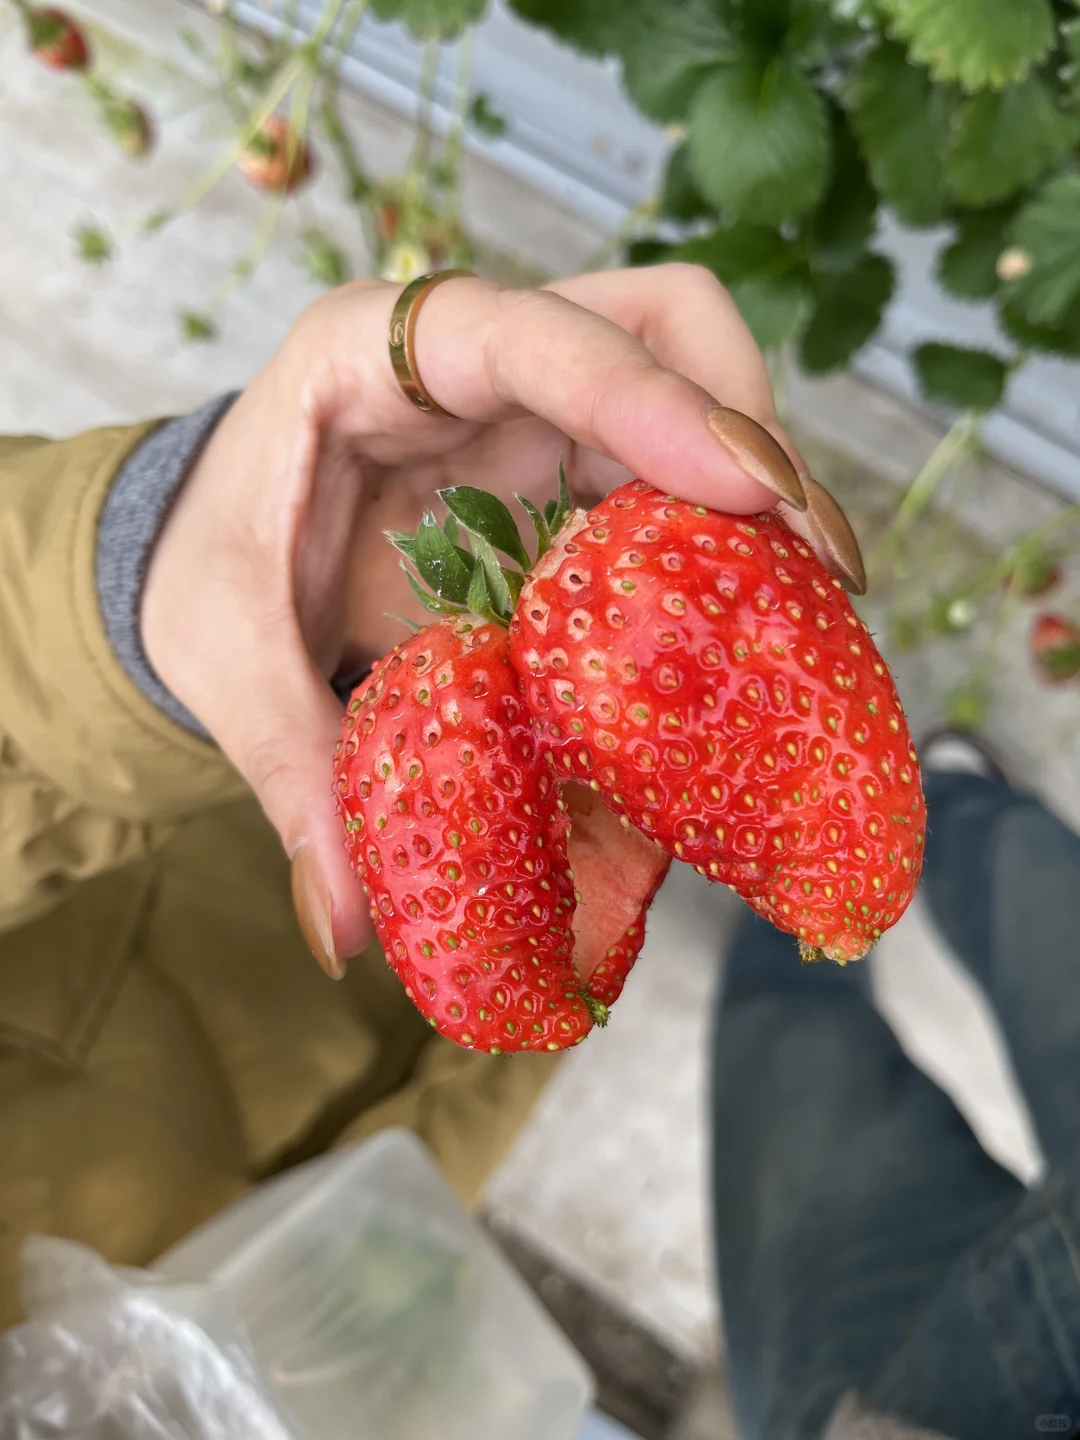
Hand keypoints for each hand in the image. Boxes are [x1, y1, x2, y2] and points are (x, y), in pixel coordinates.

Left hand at [140, 265, 864, 976]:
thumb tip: (348, 932)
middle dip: (749, 435)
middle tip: (819, 563)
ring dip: (757, 506)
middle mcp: (473, 364)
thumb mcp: (222, 657)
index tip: (751, 488)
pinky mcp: (566, 477)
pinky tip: (748, 649)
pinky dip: (720, 564)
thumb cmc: (205, 569)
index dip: (650, 397)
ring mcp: (531, 414)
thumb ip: (292, 775)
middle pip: (658, 333)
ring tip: (816, 617)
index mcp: (370, 355)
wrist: (201, 558)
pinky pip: (669, 495)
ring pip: (688, 406)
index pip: (531, 332)